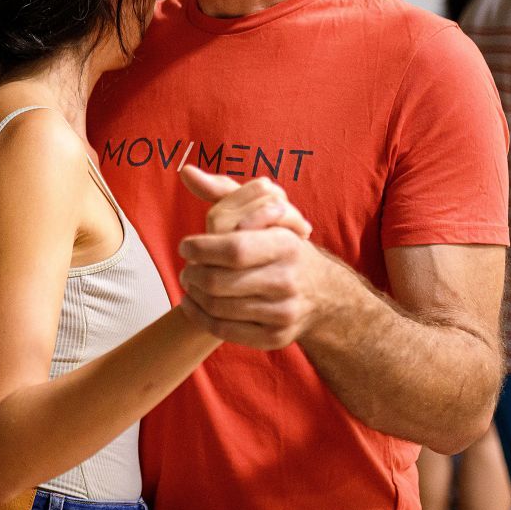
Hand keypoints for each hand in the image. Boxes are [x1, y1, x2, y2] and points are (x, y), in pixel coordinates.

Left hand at [176, 164, 338, 349]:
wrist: (324, 295)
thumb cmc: (281, 245)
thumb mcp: (263, 212)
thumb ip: (223, 191)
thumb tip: (186, 172)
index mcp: (286, 245)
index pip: (233, 248)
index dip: (200, 247)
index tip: (186, 245)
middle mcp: (287, 280)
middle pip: (218, 281)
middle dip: (192, 273)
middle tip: (186, 267)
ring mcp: (283, 312)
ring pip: (218, 307)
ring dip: (194, 294)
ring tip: (191, 282)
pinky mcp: (276, 337)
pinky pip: (225, 330)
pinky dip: (200, 317)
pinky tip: (194, 304)